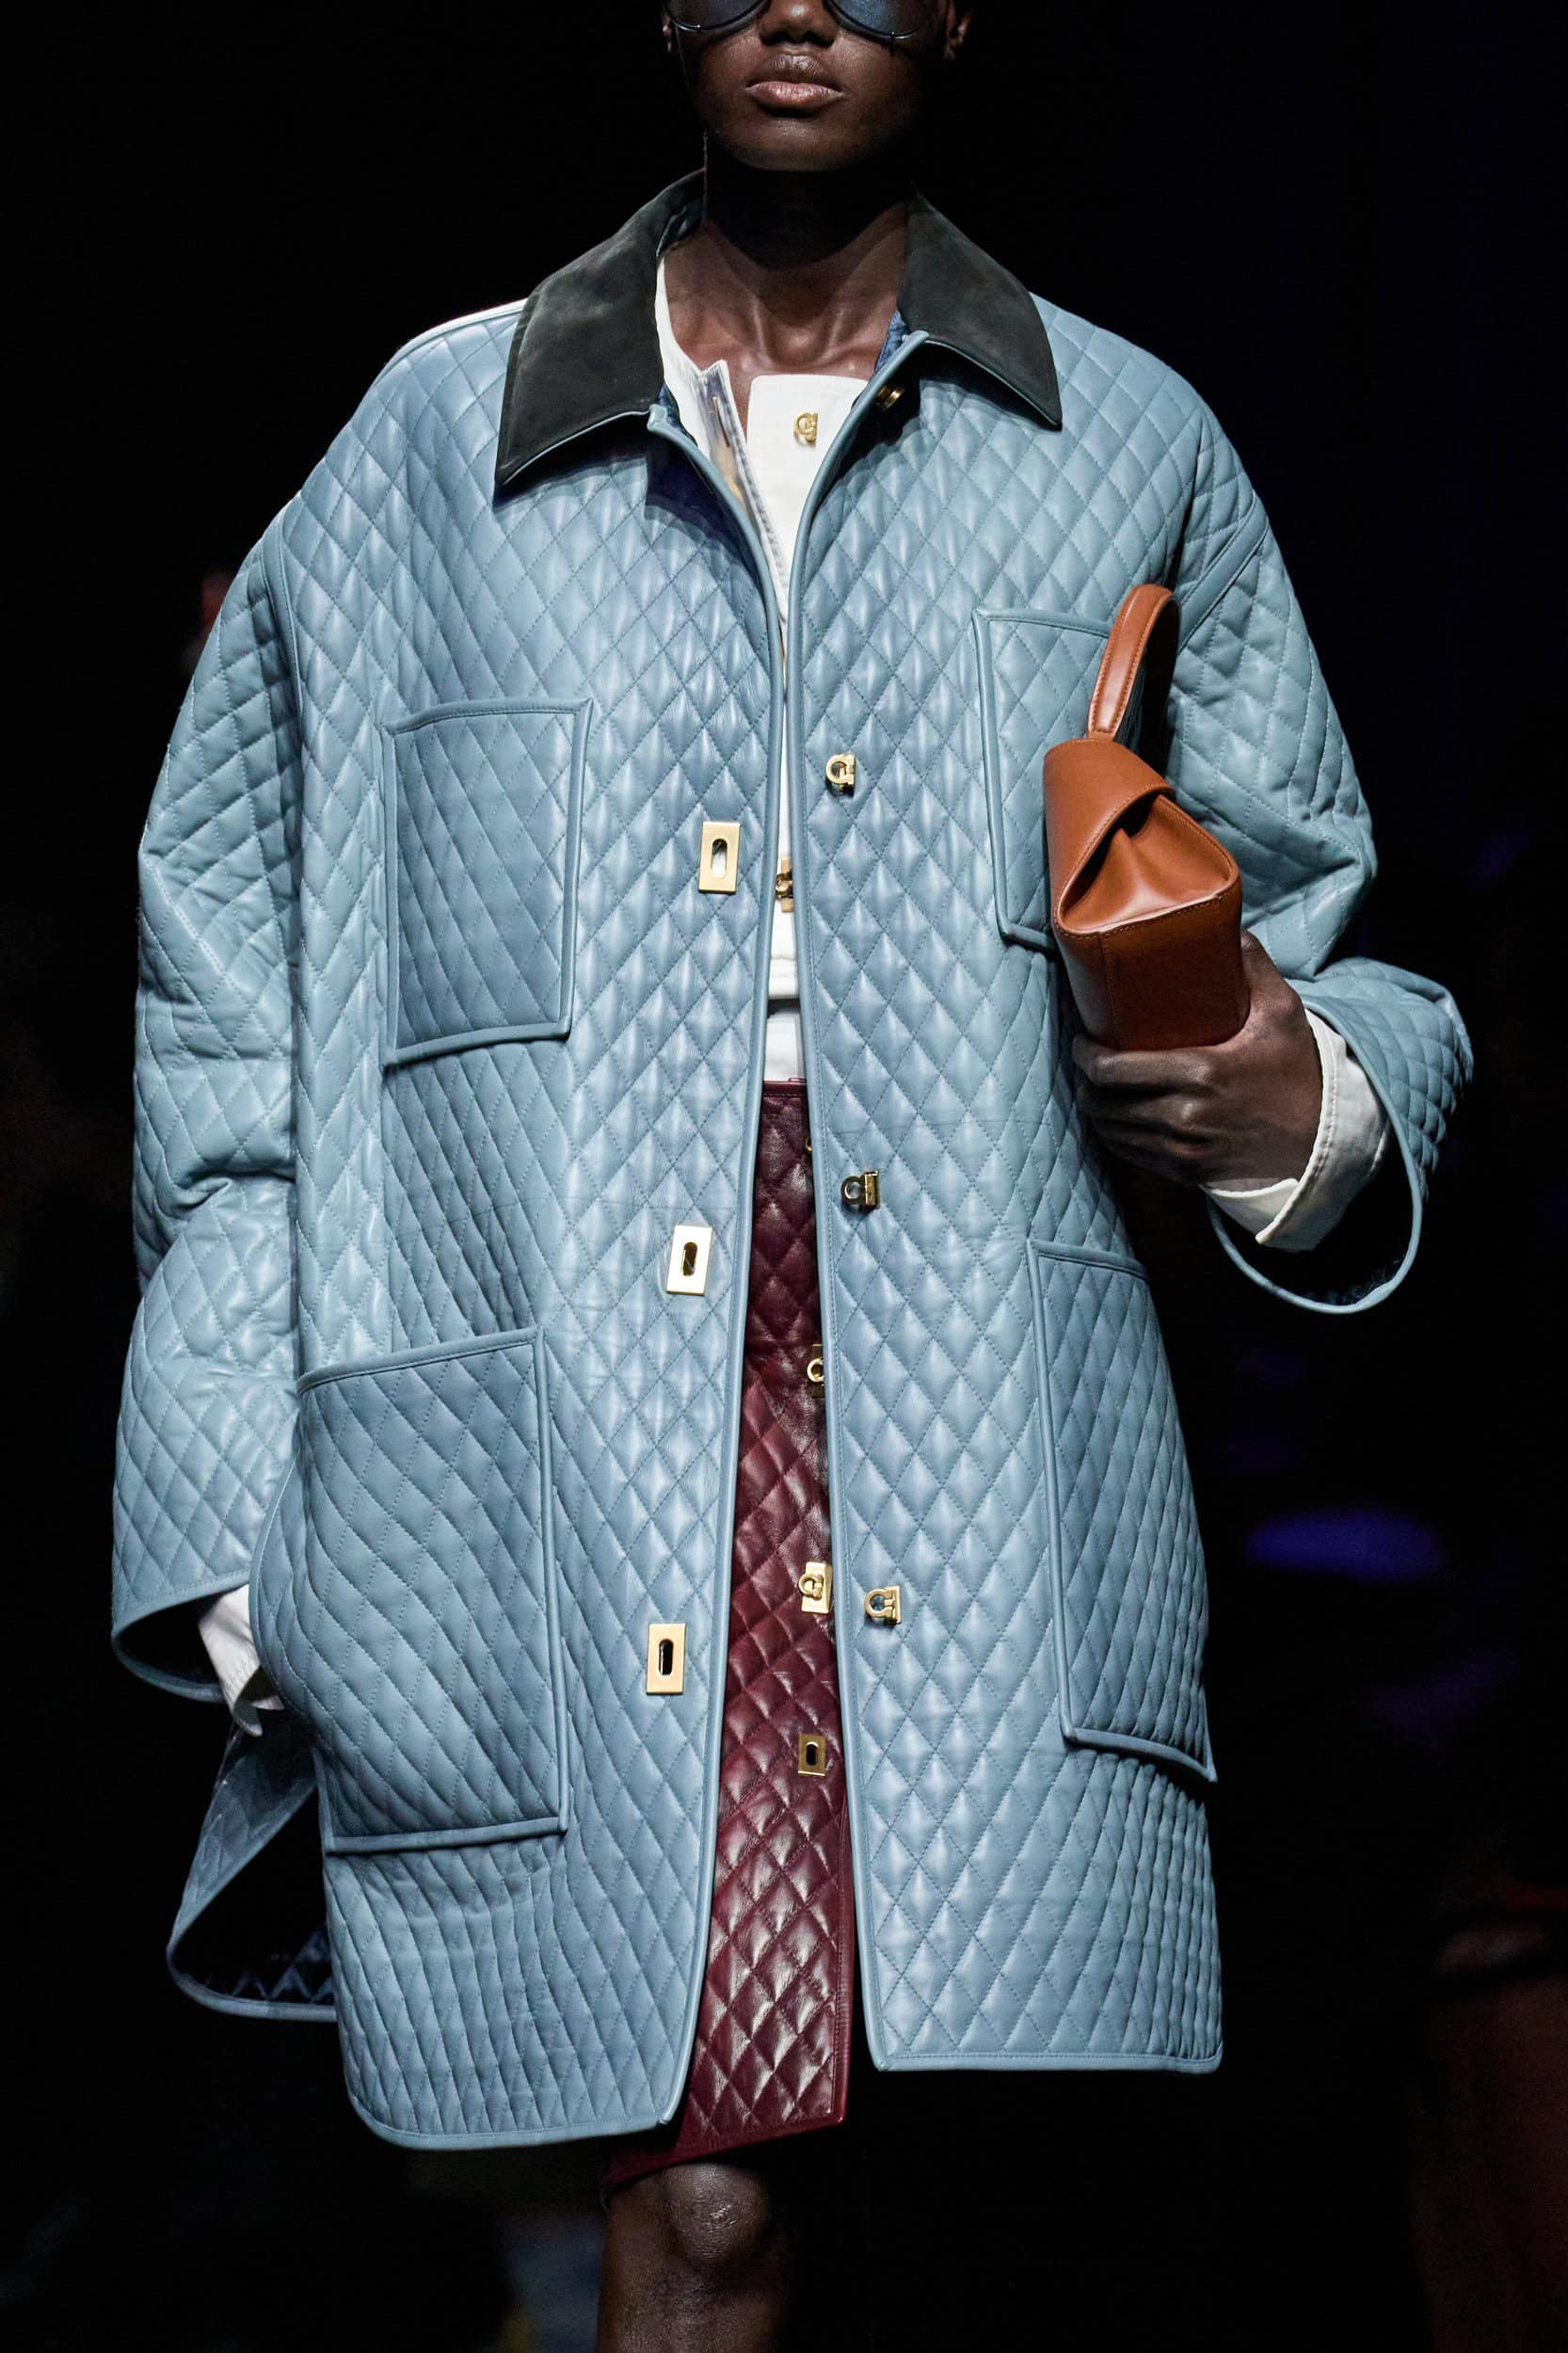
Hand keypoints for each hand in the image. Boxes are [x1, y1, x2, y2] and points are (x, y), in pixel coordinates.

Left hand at [1070, 932, 1321, 1186]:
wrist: (1322, 1138)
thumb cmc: (1298, 1070)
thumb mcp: (1282, 1011)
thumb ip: (1252, 964)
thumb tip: (1227, 925)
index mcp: (1200, 1074)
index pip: (1113, 1071)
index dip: (1085, 1056)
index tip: (1081, 1040)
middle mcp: (1185, 1117)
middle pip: (1103, 1104)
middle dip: (1086, 1082)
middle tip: (1087, 1061)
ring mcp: (1183, 1150)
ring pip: (1112, 1133)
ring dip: (1098, 1110)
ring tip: (1099, 1088)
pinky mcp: (1187, 1172)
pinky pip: (1133, 1156)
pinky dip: (1118, 1137)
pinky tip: (1119, 1119)